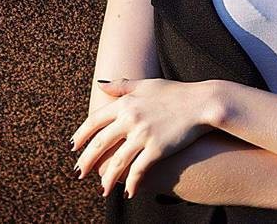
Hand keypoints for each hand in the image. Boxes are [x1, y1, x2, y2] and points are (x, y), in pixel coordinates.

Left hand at [70, 78, 218, 199]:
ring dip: (107, 178)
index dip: (81, 135)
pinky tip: (129, 192)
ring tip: (102, 189)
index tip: (74, 147)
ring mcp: (143, 135)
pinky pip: (138, 170)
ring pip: (117, 161)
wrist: (202, 103)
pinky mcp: (157, 149)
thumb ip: (122, 86)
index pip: (94, 121)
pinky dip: (132, 183)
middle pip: (100, 143)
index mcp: (125, 103)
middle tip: (80, 173)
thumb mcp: (146, 85)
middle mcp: (130, 119)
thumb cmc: (175, 93)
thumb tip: (100, 85)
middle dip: (87, 161)